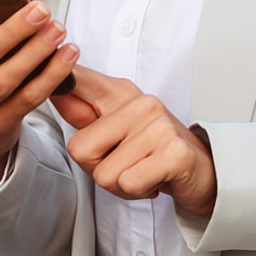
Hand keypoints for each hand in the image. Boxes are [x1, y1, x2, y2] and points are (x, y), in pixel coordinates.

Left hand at [52, 66, 217, 217]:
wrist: (204, 171)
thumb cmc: (155, 150)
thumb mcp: (118, 127)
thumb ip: (85, 112)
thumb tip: (55, 90)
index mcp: (121, 94)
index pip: (80, 81)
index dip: (59, 81)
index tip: (51, 63)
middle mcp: (140, 103)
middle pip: (80, 149)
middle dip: (98, 169)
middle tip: (125, 164)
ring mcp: (158, 126)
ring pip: (104, 174)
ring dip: (121, 185)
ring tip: (143, 172)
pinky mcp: (173, 153)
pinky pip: (128, 183)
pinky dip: (138, 192)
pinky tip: (154, 180)